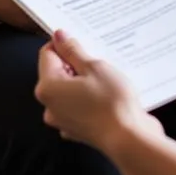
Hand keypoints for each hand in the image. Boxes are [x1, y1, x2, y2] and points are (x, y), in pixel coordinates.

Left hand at [35, 31, 163, 162]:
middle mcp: (49, 106)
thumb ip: (73, 50)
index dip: (65, 44)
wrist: (128, 138)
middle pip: (56, 72)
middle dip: (76, 63)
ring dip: (83, 80)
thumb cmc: (111, 101)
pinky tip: (105, 95)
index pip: (47, 53)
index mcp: (48, 88)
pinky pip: (77, 104)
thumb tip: (59, 36)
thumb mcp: (94, 67)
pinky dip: (87, 97)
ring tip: (106, 78)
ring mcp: (62, 120)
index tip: (84, 43)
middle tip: (99, 61)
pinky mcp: (75, 129)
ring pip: (68, 88)